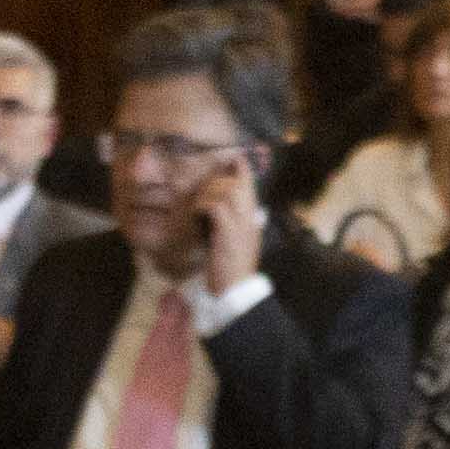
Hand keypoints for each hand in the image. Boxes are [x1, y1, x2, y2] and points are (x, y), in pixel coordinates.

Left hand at [190, 160, 264, 293]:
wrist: (235, 289)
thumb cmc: (231, 268)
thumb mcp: (235, 240)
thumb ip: (231, 222)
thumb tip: (215, 206)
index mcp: (252, 218)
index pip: (249, 184)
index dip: (241, 169)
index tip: (234, 158)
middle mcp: (250, 216)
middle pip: (234, 183)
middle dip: (215, 183)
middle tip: (202, 196)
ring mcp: (240, 221)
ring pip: (223, 190)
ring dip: (206, 195)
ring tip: (198, 209)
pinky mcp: (227, 230)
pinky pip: (214, 204)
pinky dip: (202, 207)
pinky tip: (197, 218)